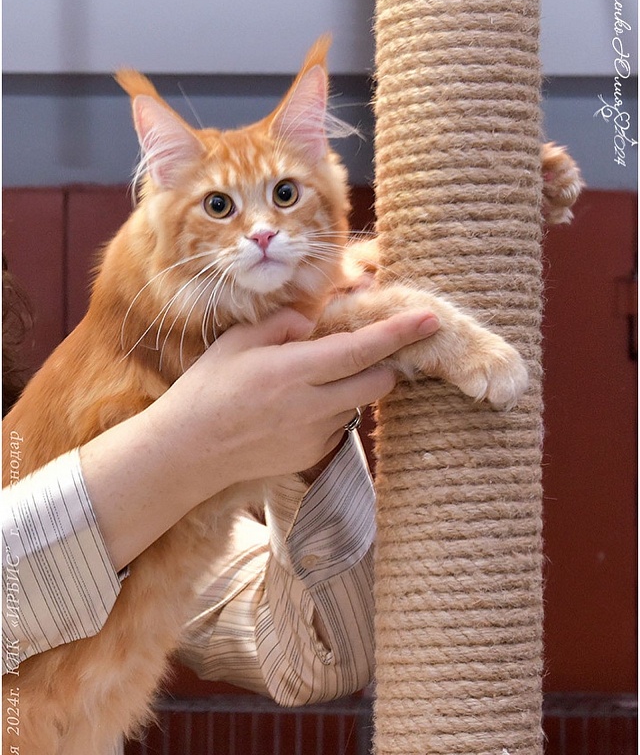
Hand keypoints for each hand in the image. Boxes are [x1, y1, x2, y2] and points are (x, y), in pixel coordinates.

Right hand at [145, 307, 439, 495]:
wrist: (189, 452)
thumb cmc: (208, 389)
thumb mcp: (238, 342)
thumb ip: (283, 325)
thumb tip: (315, 326)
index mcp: (293, 371)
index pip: (361, 349)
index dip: (400, 333)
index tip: (430, 319)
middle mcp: (312, 406)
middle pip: (378, 382)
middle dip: (387, 361)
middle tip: (377, 346)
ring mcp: (316, 436)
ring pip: (359, 404)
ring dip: (355, 385)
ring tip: (313, 379)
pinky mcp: (313, 456)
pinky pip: (340, 425)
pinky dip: (334, 409)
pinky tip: (299, 407)